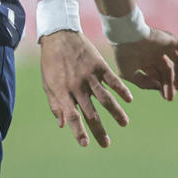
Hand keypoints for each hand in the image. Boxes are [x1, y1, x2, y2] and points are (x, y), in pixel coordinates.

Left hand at [38, 30, 134, 146]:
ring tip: (124, 123)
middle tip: (106, 144)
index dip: (78, 131)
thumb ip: (55, 104)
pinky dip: (122, 90)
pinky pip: (112, 80)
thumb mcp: (48, 83)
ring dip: (116, 112)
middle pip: (90, 112)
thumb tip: (63, 125)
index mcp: (63, 91)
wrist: (59, 34)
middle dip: (98, 130)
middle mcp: (77, 86)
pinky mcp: (99, 65)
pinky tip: (129, 100)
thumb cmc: (51, 61)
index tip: (85, 144)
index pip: (72, 116)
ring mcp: (89, 75)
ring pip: (105, 98)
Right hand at [113, 28, 177, 100]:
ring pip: (177, 62)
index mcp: (145, 59)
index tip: (165, 97)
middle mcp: (155, 53)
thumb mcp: (129, 74)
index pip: (158, 74)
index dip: (162, 86)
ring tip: (176, 88)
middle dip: (169, 85)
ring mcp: (164, 46)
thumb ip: (143, 83)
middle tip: (170, 98)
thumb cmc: (123, 54)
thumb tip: (158, 88)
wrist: (126, 36)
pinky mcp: (170, 40)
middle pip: (167, 71)